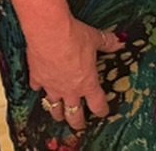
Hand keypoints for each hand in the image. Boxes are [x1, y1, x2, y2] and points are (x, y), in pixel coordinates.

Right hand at [27, 18, 119, 132]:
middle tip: (79, 124)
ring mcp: (52, 86)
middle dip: (77, 122)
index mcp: (87, 84)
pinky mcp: (37, 77)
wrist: (49, 31)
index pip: (98, 105)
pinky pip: (36, 87)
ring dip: (57, 112)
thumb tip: (119, 42)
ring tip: (58, 115)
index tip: (102, 111)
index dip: (101, 110)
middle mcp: (70, 90)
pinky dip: (37, 87)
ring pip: (54, 108)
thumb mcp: (94, 38)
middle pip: (75, 115)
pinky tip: (38, 86)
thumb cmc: (73, 36)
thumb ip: (106, 43)